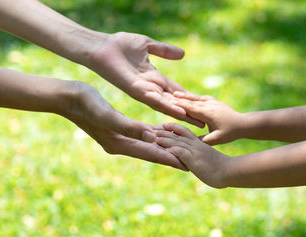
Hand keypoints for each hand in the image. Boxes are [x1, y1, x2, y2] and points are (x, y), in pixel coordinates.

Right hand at [61, 81, 186, 169]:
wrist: (68, 97)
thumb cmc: (86, 104)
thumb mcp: (108, 116)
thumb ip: (130, 127)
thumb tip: (151, 138)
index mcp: (120, 144)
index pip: (151, 154)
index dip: (170, 160)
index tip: (188, 166)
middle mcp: (122, 144)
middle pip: (153, 152)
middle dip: (172, 156)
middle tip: (192, 161)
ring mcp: (121, 137)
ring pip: (149, 143)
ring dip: (166, 146)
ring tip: (183, 149)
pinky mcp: (120, 127)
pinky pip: (143, 133)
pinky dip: (155, 134)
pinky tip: (166, 132)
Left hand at [87, 32, 203, 127]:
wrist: (101, 46)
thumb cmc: (120, 45)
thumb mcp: (148, 45)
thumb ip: (164, 51)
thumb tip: (182, 54)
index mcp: (154, 78)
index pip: (175, 91)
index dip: (188, 99)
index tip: (203, 106)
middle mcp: (151, 88)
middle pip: (173, 102)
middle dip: (188, 112)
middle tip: (204, 122)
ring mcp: (144, 91)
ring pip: (166, 105)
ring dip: (181, 114)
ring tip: (196, 122)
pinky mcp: (136, 90)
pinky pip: (154, 100)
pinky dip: (167, 106)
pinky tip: (179, 112)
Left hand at [155, 123, 229, 187]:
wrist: (229, 172)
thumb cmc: (222, 168)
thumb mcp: (208, 159)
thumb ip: (200, 157)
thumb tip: (196, 161)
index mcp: (199, 144)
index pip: (185, 132)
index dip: (174, 128)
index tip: (164, 125)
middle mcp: (196, 145)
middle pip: (178, 134)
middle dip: (165, 132)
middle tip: (153, 129)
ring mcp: (195, 152)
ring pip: (177, 142)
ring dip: (165, 140)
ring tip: (154, 137)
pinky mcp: (194, 160)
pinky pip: (180, 152)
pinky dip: (172, 150)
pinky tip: (163, 150)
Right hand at [171, 92, 241, 144]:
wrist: (244, 124)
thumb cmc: (230, 133)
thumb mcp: (216, 139)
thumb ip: (202, 140)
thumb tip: (188, 142)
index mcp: (207, 113)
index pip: (190, 108)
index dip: (178, 105)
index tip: (168, 103)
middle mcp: (209, 105)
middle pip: (191, 101)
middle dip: (179, 99)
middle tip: (167, 96)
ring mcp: (213, 102)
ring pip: (196, 98)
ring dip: (185, 96)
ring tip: (175, 93)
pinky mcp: (215, 102)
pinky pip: (202, 98)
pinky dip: (194, 97)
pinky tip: (190, 96)